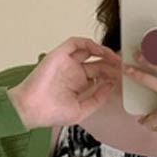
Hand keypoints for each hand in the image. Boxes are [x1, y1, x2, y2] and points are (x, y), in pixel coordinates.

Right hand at [8, 36, 122, 129]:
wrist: (31, 109)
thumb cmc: (51, 113)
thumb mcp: (81, 110)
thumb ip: (97, 99)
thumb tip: (110, 87)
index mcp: (78, 86)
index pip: (100, 76)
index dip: (112, 76)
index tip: (124, 79)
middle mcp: (73, 73)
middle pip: (97, 64)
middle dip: (112, 65)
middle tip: (124, 67)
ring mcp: (67, 63)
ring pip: (89, 51)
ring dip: (103, 52)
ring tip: (115, 58)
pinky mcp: (59, 55)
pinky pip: (76, 43)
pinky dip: (89, 44)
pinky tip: (101, 51)